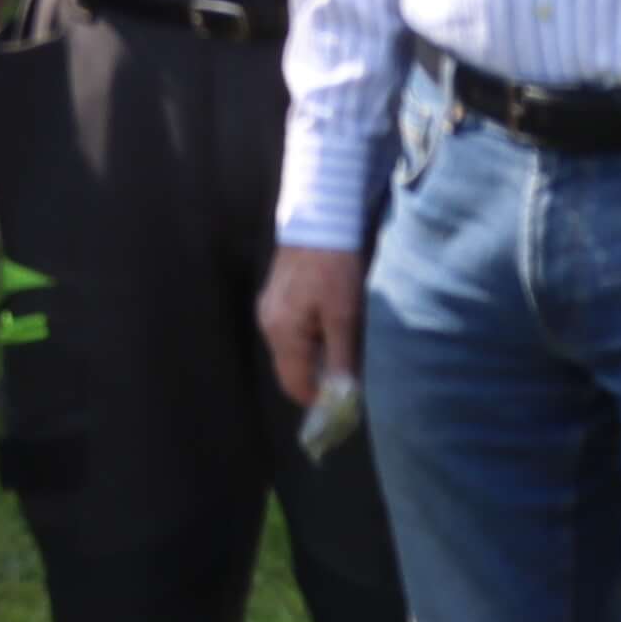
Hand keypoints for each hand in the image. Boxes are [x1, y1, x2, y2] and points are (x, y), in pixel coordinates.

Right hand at [257, 244, 366, 405]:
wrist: (319, 222)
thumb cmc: (334, 268)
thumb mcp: (345, 315)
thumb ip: (341, 358)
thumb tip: (343, 397)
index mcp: (283, 334)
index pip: (295, 385)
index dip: (320, 399)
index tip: (348, 399)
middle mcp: (269, 326)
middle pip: (291, 371)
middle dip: (319, 379)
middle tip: (352, 374)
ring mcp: (268, 312)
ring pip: (292, 353)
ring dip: (316, 358)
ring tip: (345, 347)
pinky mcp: (275, 300)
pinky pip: (291, 335)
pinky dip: (310, 341)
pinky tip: (331, 326)